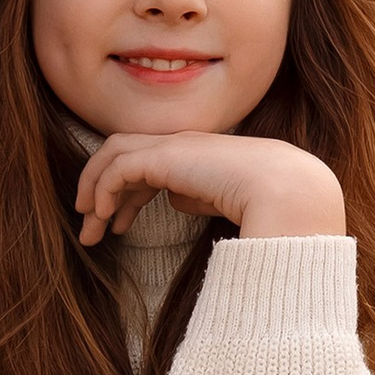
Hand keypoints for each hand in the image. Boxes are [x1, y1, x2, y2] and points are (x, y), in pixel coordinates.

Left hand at [73, 127, 343, 249]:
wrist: (286, 191)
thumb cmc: (269, 204)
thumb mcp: (225, 203)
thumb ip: (199, 197)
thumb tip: (175, 200)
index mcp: (197, 154)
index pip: (147, 163)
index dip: (124, 194)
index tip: (115, 226)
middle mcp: (182, 144)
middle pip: (123, 155)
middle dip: (99, 191)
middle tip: (88, 229)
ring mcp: (174, 146)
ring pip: (114, 153)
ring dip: (94, 189)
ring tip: (88, 226)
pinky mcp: (166, 157)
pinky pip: (120, 167)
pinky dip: (105, 189)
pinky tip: (104, 216)